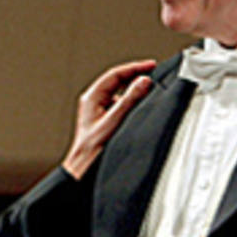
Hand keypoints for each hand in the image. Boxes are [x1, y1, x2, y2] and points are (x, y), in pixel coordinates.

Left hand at [62, 59, 155, 179]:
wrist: (83, 170)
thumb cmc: (92, 150)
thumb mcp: (113, 122)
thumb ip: (129, 100)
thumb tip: (143, 82)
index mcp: (92, 97)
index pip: (116, 74)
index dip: (134, 68)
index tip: (150, 65)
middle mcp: (94, 101)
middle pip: (117, 81)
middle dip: (135, 75)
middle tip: (153, 72)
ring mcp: (98, 110)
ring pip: (119, 93)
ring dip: (134, 89)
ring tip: (149, 88)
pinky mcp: (103, 120)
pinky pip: (119, 104)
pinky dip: (131, 102)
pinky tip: (140, 107)